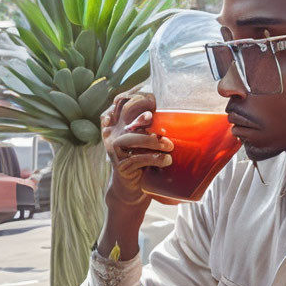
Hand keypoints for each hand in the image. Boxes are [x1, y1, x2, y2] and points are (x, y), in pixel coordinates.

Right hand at [101, 93, 173, 207]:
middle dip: (143, 116)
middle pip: (125, 116)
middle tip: (160, 120)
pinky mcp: (120, 166)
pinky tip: (166, 160)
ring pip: (131, 139)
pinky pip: (136, 159)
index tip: (152, 99)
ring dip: (153, 141)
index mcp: (117, 123)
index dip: (135, 98)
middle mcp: (112, 134)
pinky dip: (153, 158)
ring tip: (169, 145)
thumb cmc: (141, 159)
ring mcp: (114, 150)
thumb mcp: (143, 139)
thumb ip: (148, 124)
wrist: (131, 187)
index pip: (121, 103)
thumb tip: (173, 111)